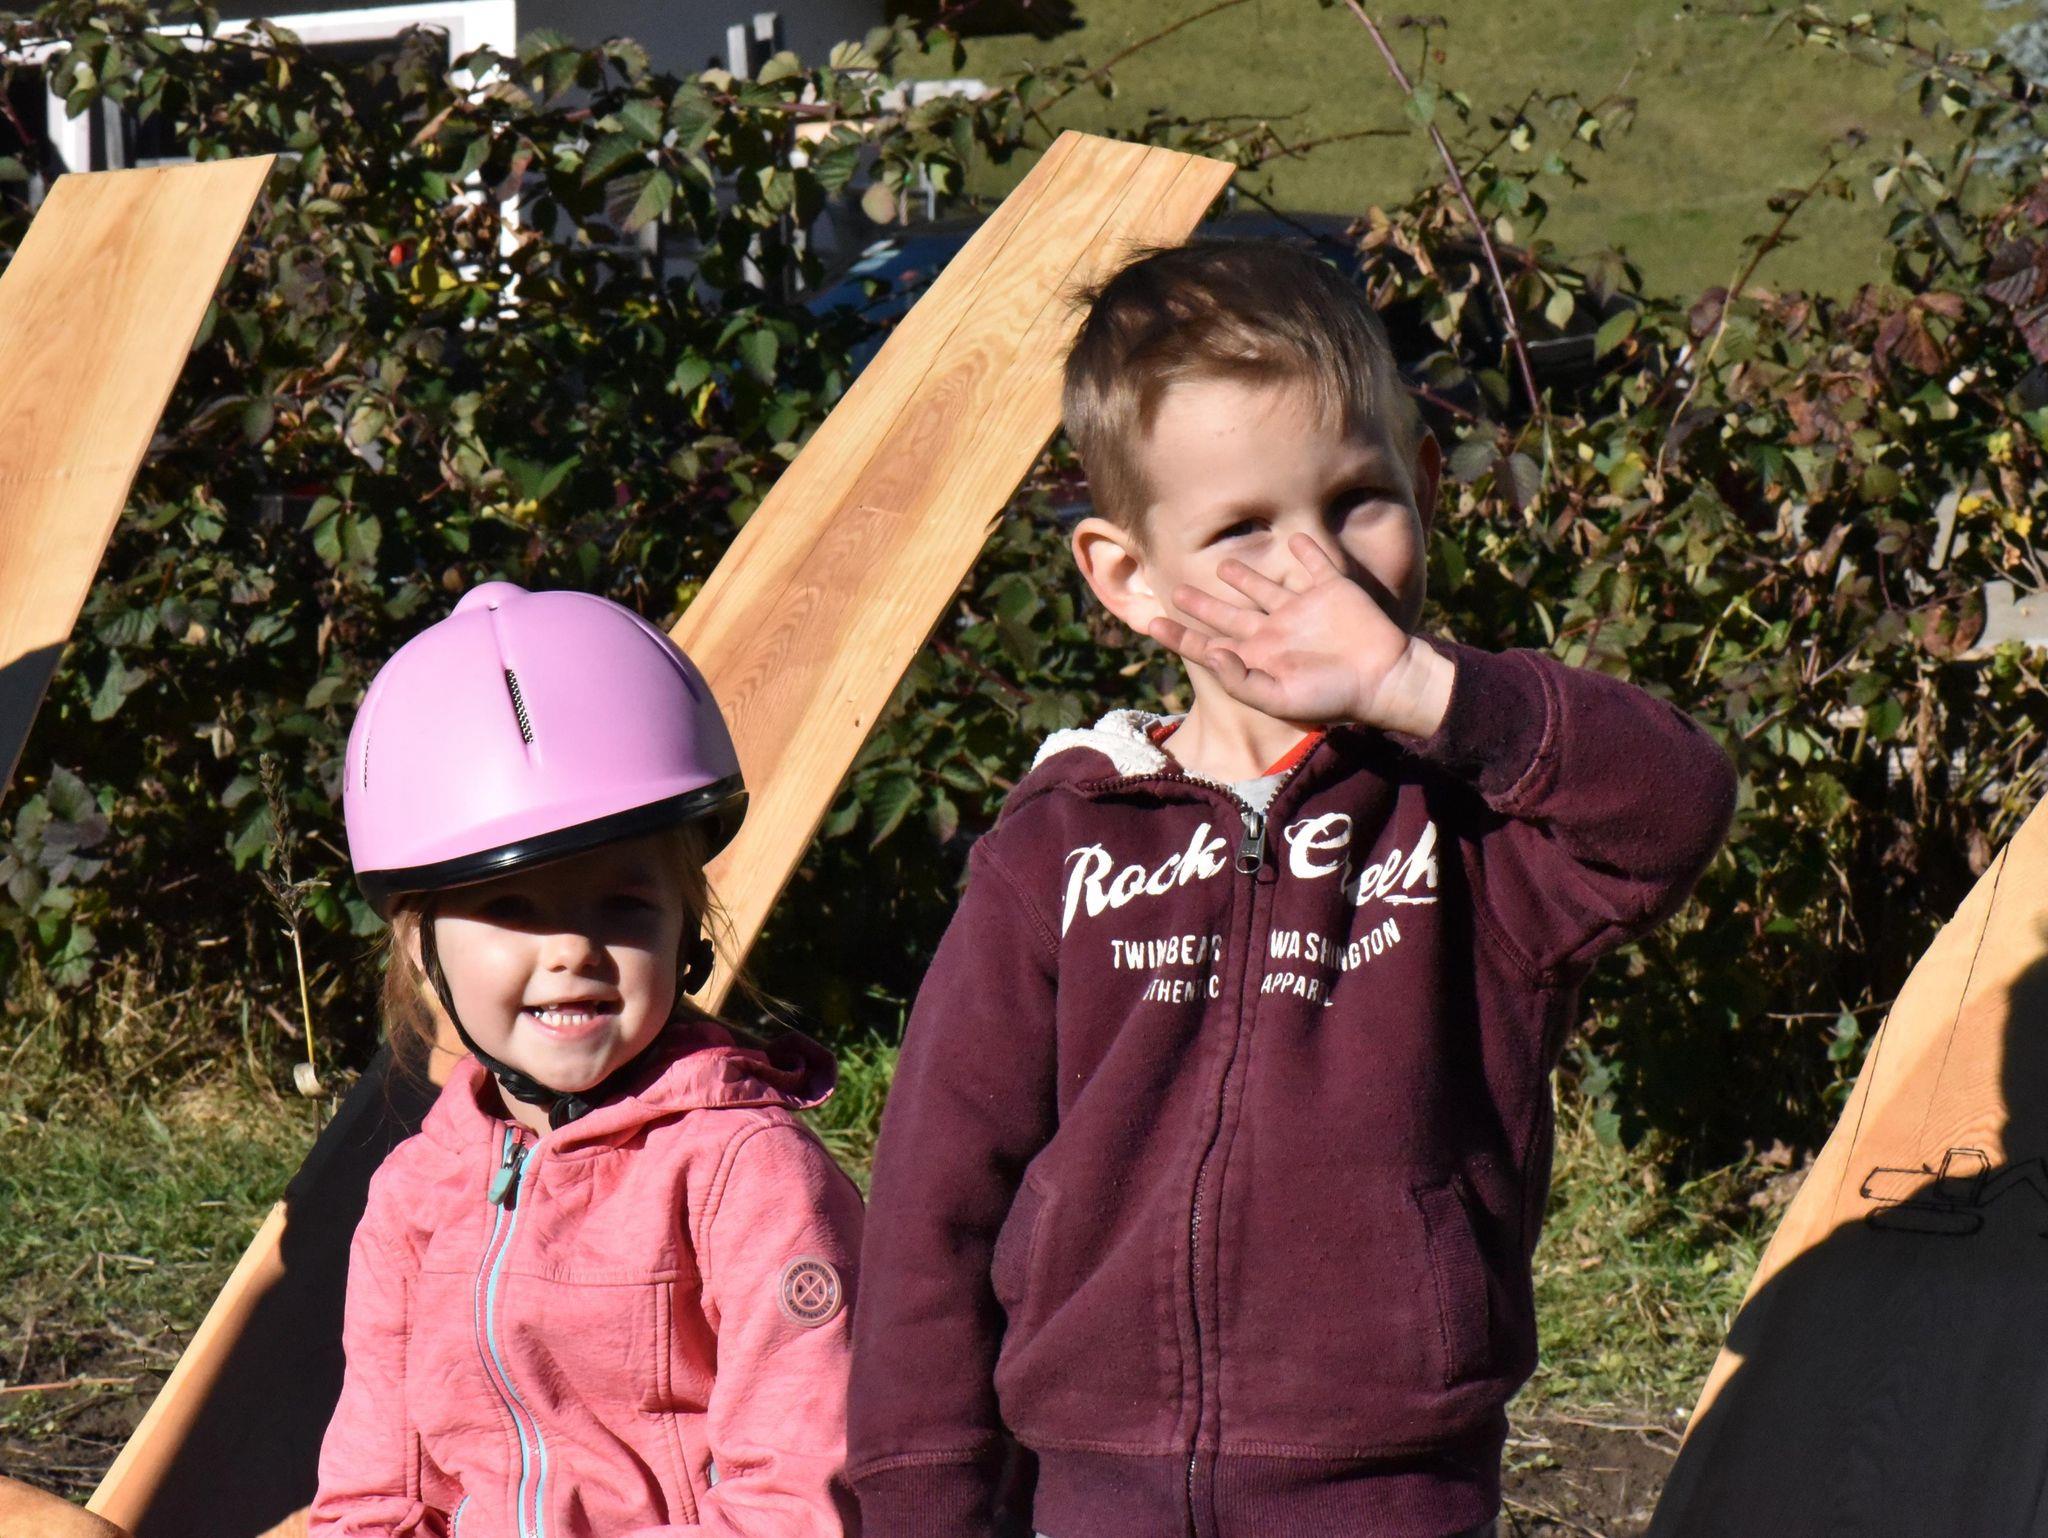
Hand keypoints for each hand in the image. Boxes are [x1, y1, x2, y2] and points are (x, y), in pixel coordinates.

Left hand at [1146, 535, 1453, 736]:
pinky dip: (1305, 549)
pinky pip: (1314, 564)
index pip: (1210, 645)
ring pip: (1265, 587)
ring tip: (1223, 563)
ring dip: (1245, 575)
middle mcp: (1276, 631)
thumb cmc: (1332, 697)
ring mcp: (1303, 609)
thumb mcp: (1279, 699)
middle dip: (1202, 604)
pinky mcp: (1331, 590)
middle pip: (1229, 614)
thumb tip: (1208, 652)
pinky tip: (1293, 537)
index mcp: (1259, 656)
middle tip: (1175, 589)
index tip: (1151, 625)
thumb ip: (1240, 679)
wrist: (1385, 679)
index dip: (1181, 636)